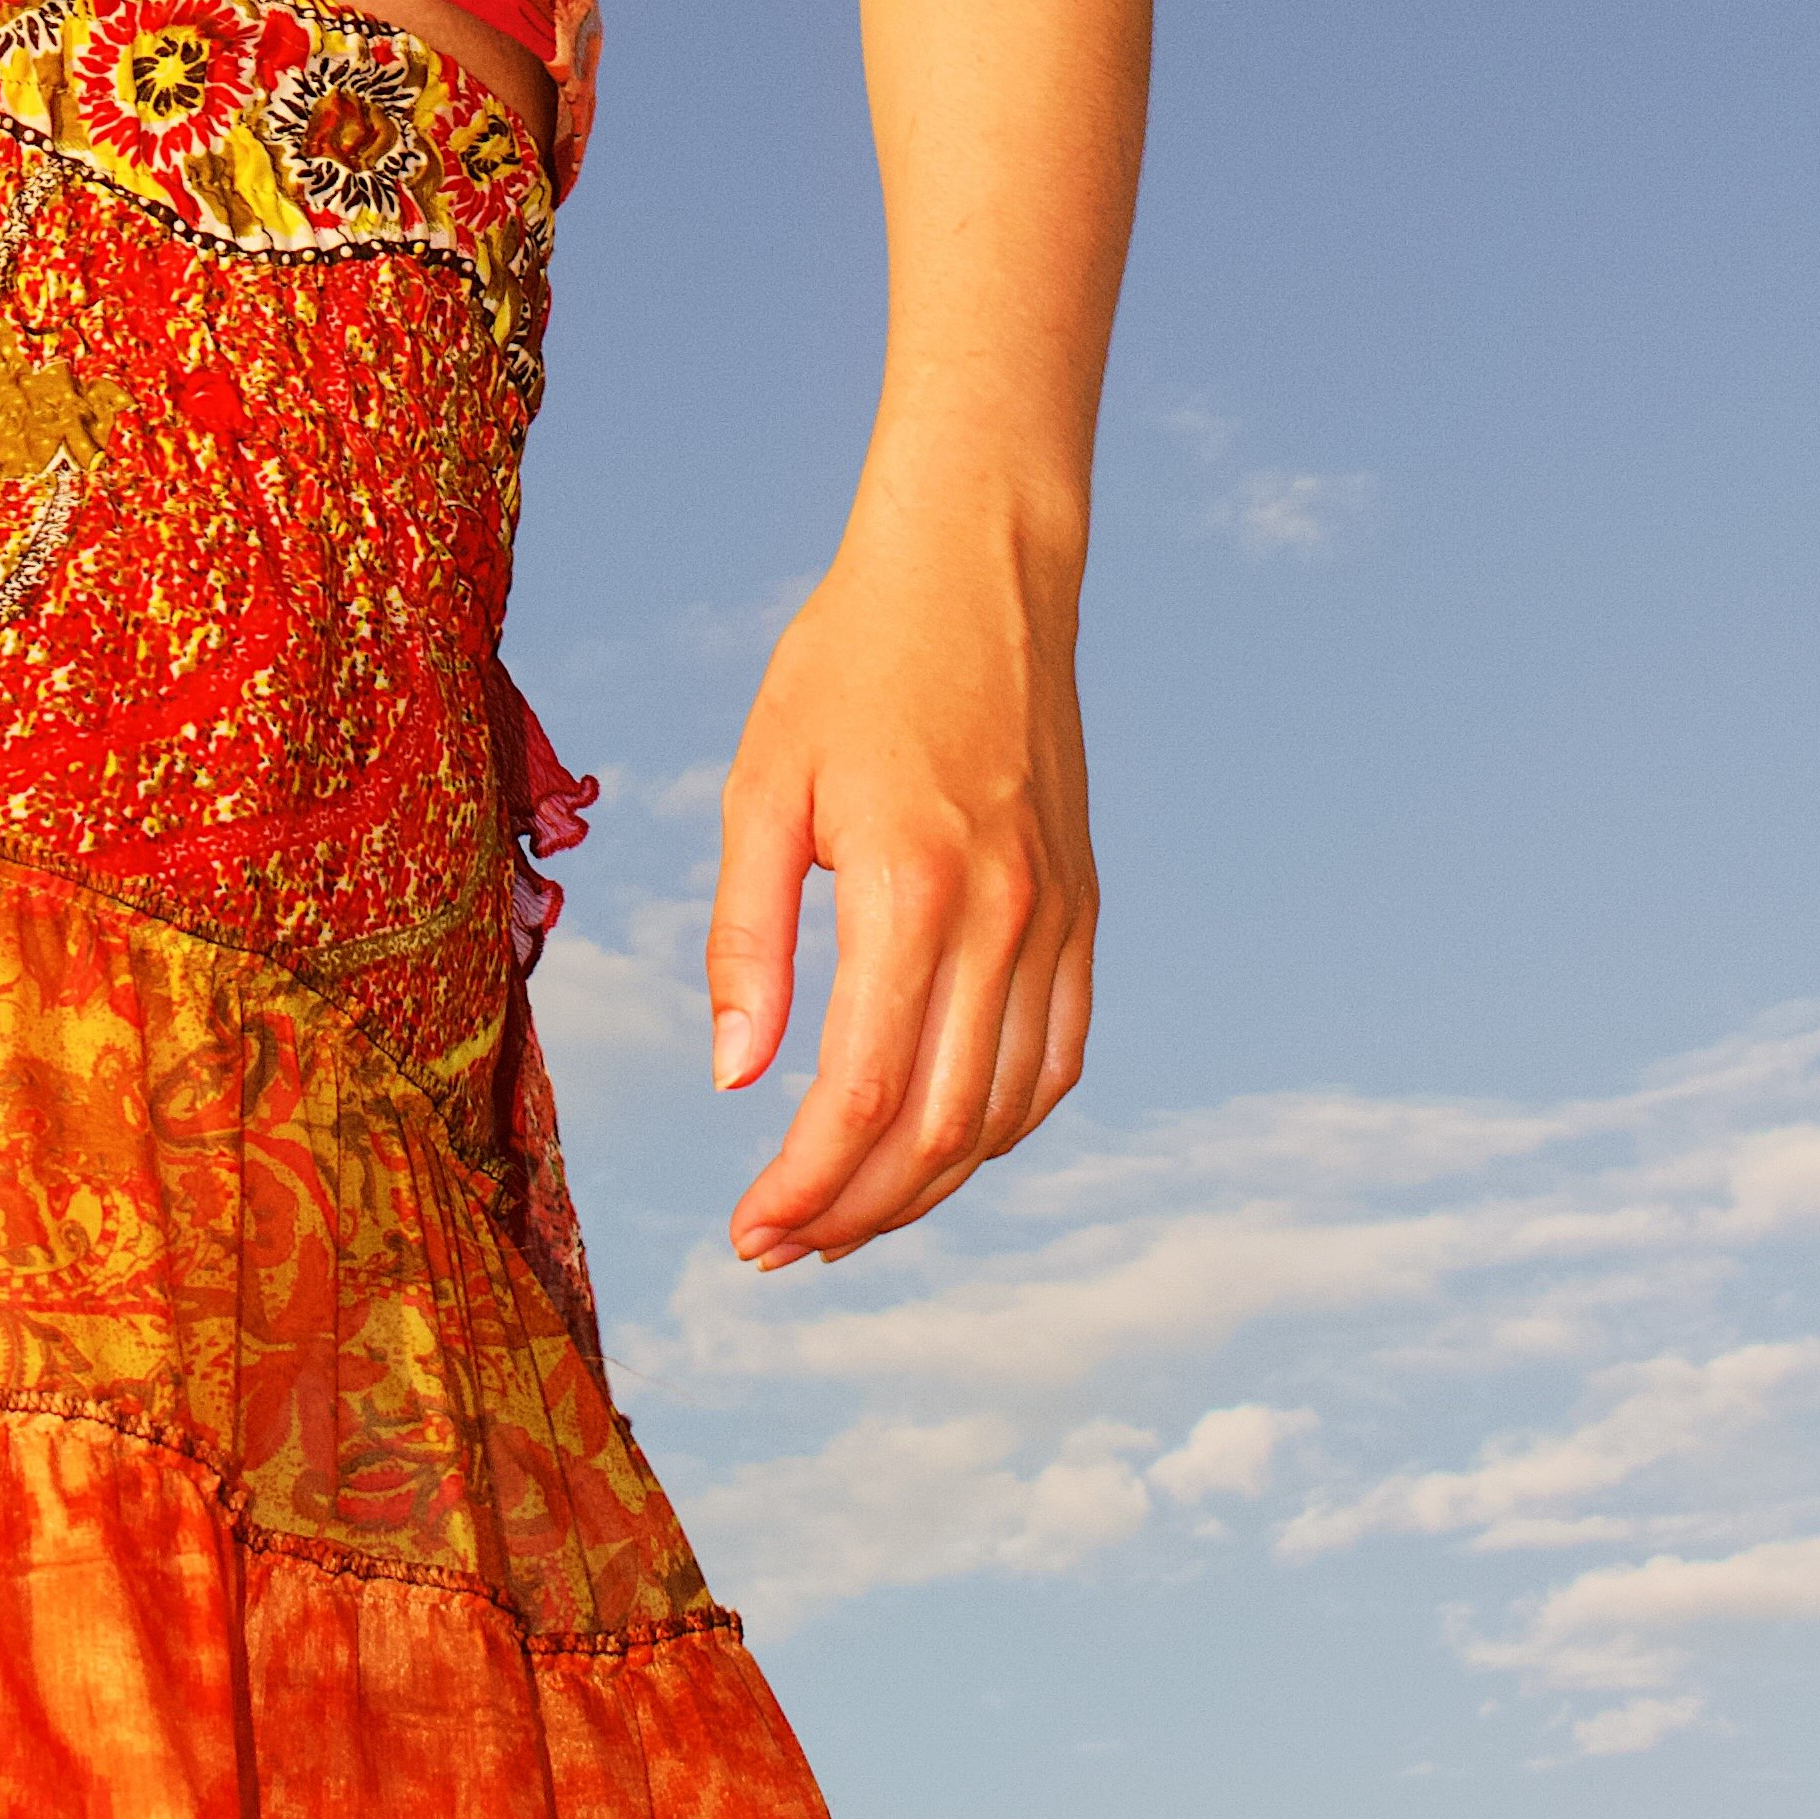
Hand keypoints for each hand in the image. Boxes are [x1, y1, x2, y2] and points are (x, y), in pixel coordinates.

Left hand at [705, 471, 1096, 1267]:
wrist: (976, 570)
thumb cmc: (847, 664)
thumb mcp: (762, 783)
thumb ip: (747, 935)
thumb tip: (737, 1076)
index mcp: (913, 886)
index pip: (864, 1092)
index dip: (805, 1186)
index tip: (748, 1234)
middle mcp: (1005, 916)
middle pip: (940, 1128)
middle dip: (854, 1211)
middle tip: (774, 1249)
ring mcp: (1058, 917)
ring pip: (1005, 1111)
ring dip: (925, 1187)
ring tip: (841, 1218)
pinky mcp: (1082, 909)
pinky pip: (1057, 1057)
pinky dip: (999, 1126)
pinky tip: (936, 1145)